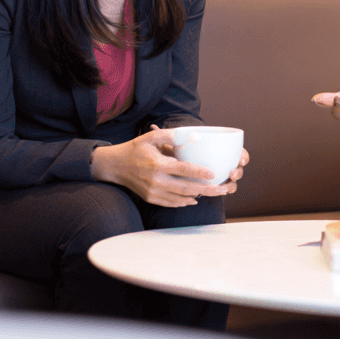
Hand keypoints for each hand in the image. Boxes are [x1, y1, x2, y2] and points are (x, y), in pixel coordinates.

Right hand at [90, 126, 236, 206]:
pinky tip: (196, 198)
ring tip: (215, 193)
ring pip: (182, 198)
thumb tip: (191, 136)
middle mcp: (156, 181)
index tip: (214, 174)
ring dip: (199, 196)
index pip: (183, 170)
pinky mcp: (151, 199)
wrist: (115, 166)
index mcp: (158, 165)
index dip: (200, 173)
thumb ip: (171, 135)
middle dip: (207, 190)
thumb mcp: (151, 137)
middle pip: (187, 188)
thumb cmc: (135, 149)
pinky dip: (185, 201)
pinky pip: (172, 203)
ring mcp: (154, 193)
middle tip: (223, 189)